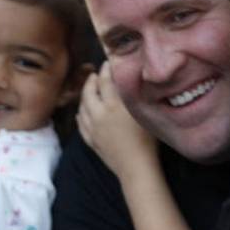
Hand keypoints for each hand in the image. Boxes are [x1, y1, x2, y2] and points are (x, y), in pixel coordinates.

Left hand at [77, 62, 157, 179]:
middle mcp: (99, 114)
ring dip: (84, 97)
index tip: (107, 62)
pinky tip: (82, 113)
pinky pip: (81, 125)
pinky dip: (81, 115)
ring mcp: (93, 128)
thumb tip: (130, 81)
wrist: (137, 168)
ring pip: (82, 107)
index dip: (106, 69)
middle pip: (89, 92)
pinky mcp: (91, 141)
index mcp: (113, 106)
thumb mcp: (144, 113)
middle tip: (93, 74)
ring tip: (88, 91)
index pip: (105, 81)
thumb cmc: (148, 141)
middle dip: (90, 81)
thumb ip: (134, 96)